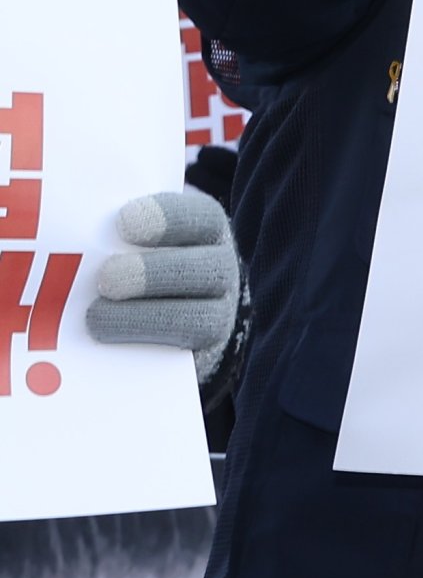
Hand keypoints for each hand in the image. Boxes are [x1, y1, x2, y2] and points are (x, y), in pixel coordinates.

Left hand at [88, 189, 238, 387]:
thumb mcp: (123, 234)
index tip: (123, 223)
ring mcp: (217, 314)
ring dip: (146, 318)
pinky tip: (104, 345)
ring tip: (95, 319)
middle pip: (207, 269)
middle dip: (155, 274)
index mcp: (203, 231)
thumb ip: (104, 229)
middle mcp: (218, 271)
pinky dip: (143, 350)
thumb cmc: (125, 257)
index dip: (167, 219)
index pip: (199, 217)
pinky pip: (185, 360)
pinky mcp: (199, 354)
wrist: (153, 310)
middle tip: (106, 280)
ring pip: (201, 318)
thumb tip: (49, 224)